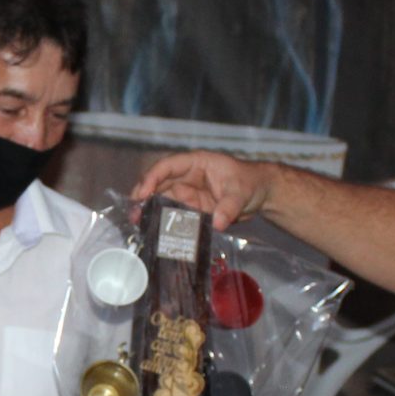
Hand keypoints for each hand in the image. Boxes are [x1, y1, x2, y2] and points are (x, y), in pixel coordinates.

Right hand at [133, 151, 276, 230]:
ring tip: (138, 225)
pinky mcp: (190, 209)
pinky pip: (173, 214)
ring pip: (162, 200)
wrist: (261, 194)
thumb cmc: (250, 183)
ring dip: (149, 211)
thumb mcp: (241, 193)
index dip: (152, 178)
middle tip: (134, 214)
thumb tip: (217, 223)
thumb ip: (229, 207)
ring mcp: (187, 193)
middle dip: (144, 197)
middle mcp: (186, 177)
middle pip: (158, 183)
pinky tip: (153, 232)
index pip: (167, 166)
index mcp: (195, 163)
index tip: (142, 193)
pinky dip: (163, 222)